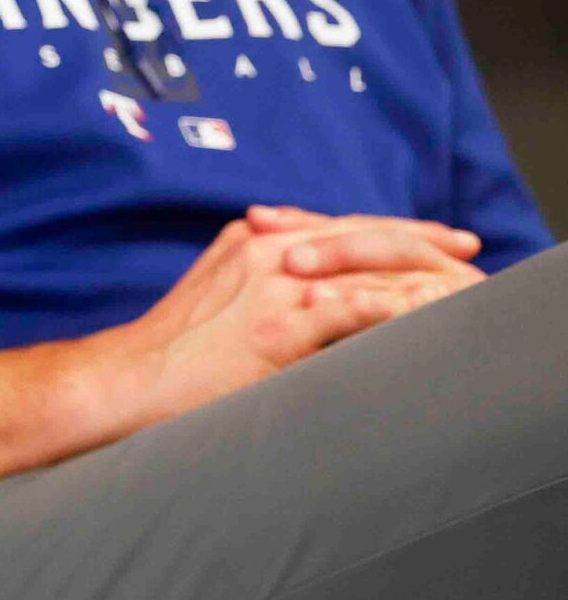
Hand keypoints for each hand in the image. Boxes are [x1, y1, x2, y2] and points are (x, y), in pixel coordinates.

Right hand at [89, 205, 484, 432]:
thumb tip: (303, 275)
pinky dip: (395, 307)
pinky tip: (429, 310)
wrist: (133, 375)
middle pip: (361, 235)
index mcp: (253, 240)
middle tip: (466, 244)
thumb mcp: (215, 286)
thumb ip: (257, 271)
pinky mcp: (278, 328)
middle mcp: (267, 251)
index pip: (338, 224)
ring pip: (364, 267)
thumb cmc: (172, 344)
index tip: (431, 233)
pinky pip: (351, 310)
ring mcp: (273, 288)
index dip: (390, 226)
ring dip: (421, 272)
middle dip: (420, 239)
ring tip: (465, 278)